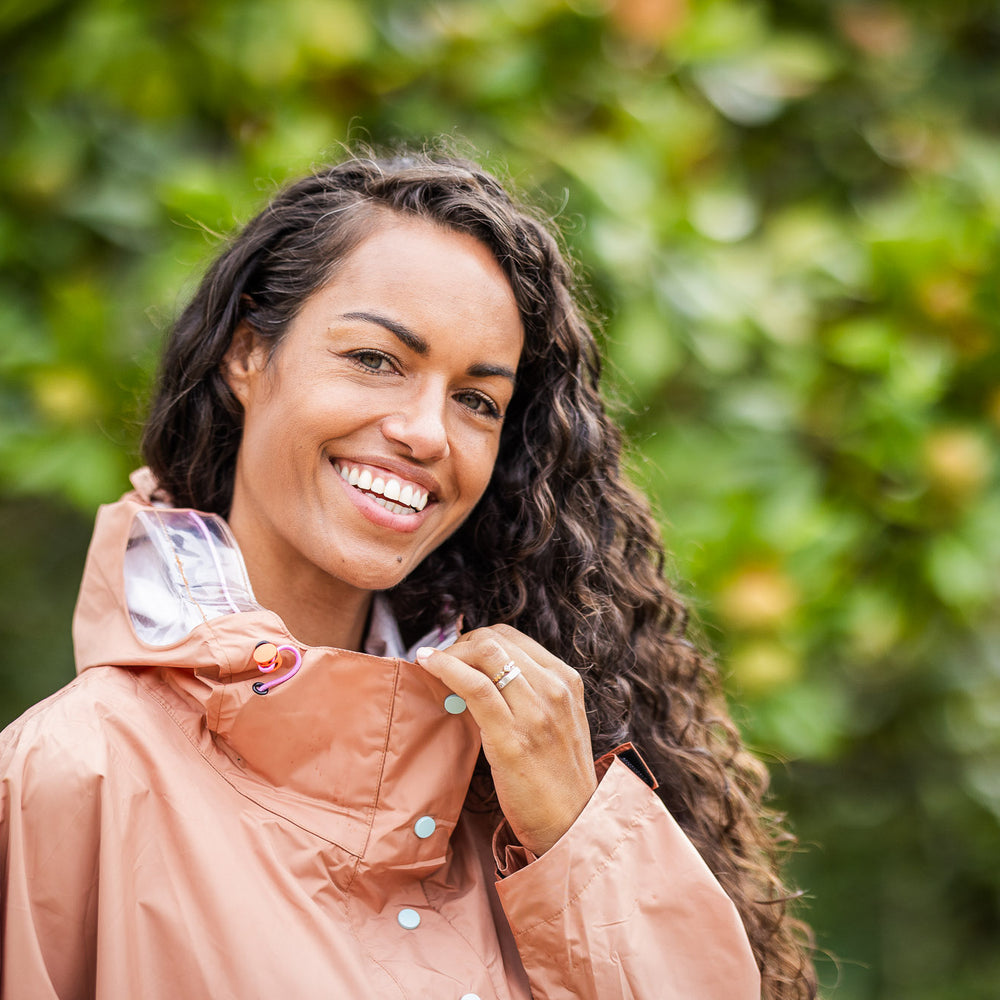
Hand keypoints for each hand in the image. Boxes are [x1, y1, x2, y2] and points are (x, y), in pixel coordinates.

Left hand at [415, 624, 597, 856]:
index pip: (511, 637)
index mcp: (566, 680)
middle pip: (494, 640)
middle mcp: (554, 689)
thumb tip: (487, 674)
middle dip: (460, 644)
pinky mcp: (511, 738)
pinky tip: (427, 666)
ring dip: (448, 653)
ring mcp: (535, 713)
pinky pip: (474, 686)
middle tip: (441, 663)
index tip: (458, 655)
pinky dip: (445, 668)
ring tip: (431, 664)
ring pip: (484, 654)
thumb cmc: (557, 777)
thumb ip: (534, 694)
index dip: (476, 640)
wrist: (573, 824)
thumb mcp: (558, 722)